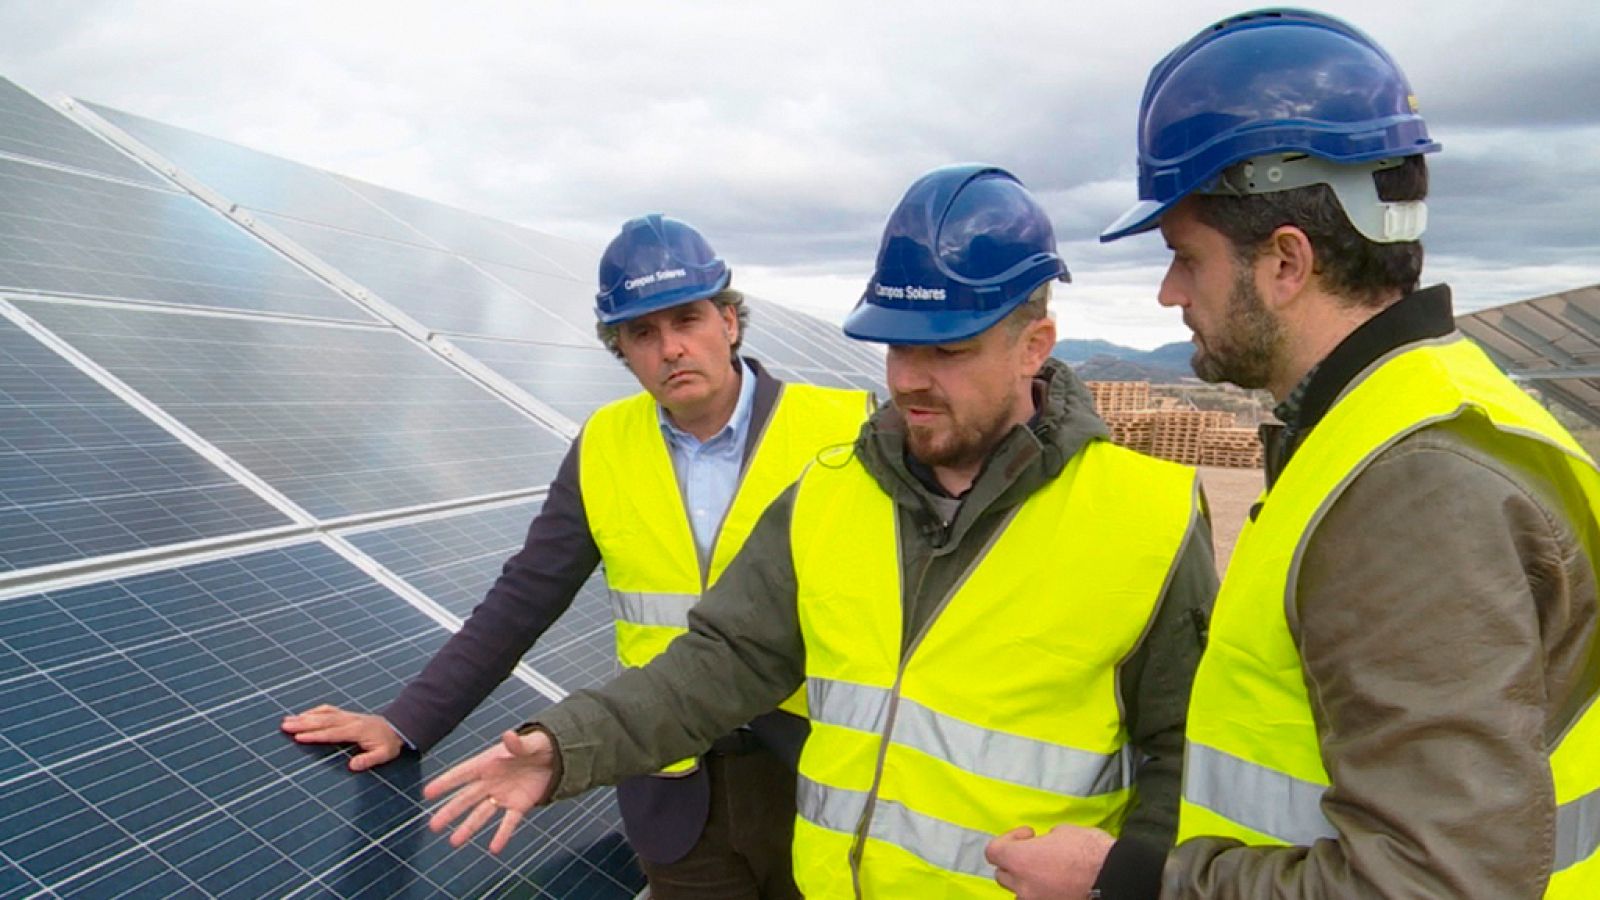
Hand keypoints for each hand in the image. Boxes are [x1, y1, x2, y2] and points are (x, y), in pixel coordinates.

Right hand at [281, 704, 401, 770]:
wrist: (398, 727)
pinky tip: (303, 715)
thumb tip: (352, 766)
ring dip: (305, 716)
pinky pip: (328, 710)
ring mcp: (347, 715)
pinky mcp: (346, 714)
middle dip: (303, 723)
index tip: (298, 737)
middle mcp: (349, 720)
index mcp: (356, 731)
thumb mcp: (384, 754)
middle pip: (323, 721)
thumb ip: (369, 760)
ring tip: (286, 720)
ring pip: (323, 714)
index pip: (332, 733)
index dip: (315, 735)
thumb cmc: (389, 743)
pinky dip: (314, 711)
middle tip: (284, 725)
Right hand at [424, 728, 554, 853]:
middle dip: (450, 812)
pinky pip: (508, 822)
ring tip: (454, 842)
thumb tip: (508, 735)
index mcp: (489, 763)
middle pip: (466, 798)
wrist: (558, 756)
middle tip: (433, 825)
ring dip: (469, 828)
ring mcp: (503, 795)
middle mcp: (491, 781)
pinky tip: (494, 848)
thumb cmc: (540, 745)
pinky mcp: (519, 805)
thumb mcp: (531, 742)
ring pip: (481, 814)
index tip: (427, 793)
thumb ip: (518, 744)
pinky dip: (502, 835)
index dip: (445, 782)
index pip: (462, 774)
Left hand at [986, 823, 1114, 898]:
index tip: (1028, 835)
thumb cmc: (1089, 851)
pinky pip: (1038, 899)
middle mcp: (1023, 886)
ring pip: (1020, 893)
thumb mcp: (1063, 831)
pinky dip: (1044, 893)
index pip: (993, 852)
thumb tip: (1046, 842)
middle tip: (1035, 853)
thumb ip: (1044, 840)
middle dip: (1015, 863)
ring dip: (1028, 882)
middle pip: (1003, 875)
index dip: (1008, 839)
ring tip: (1048, 872)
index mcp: (1019, 860)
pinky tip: (1060, 884)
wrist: (1114, 877)